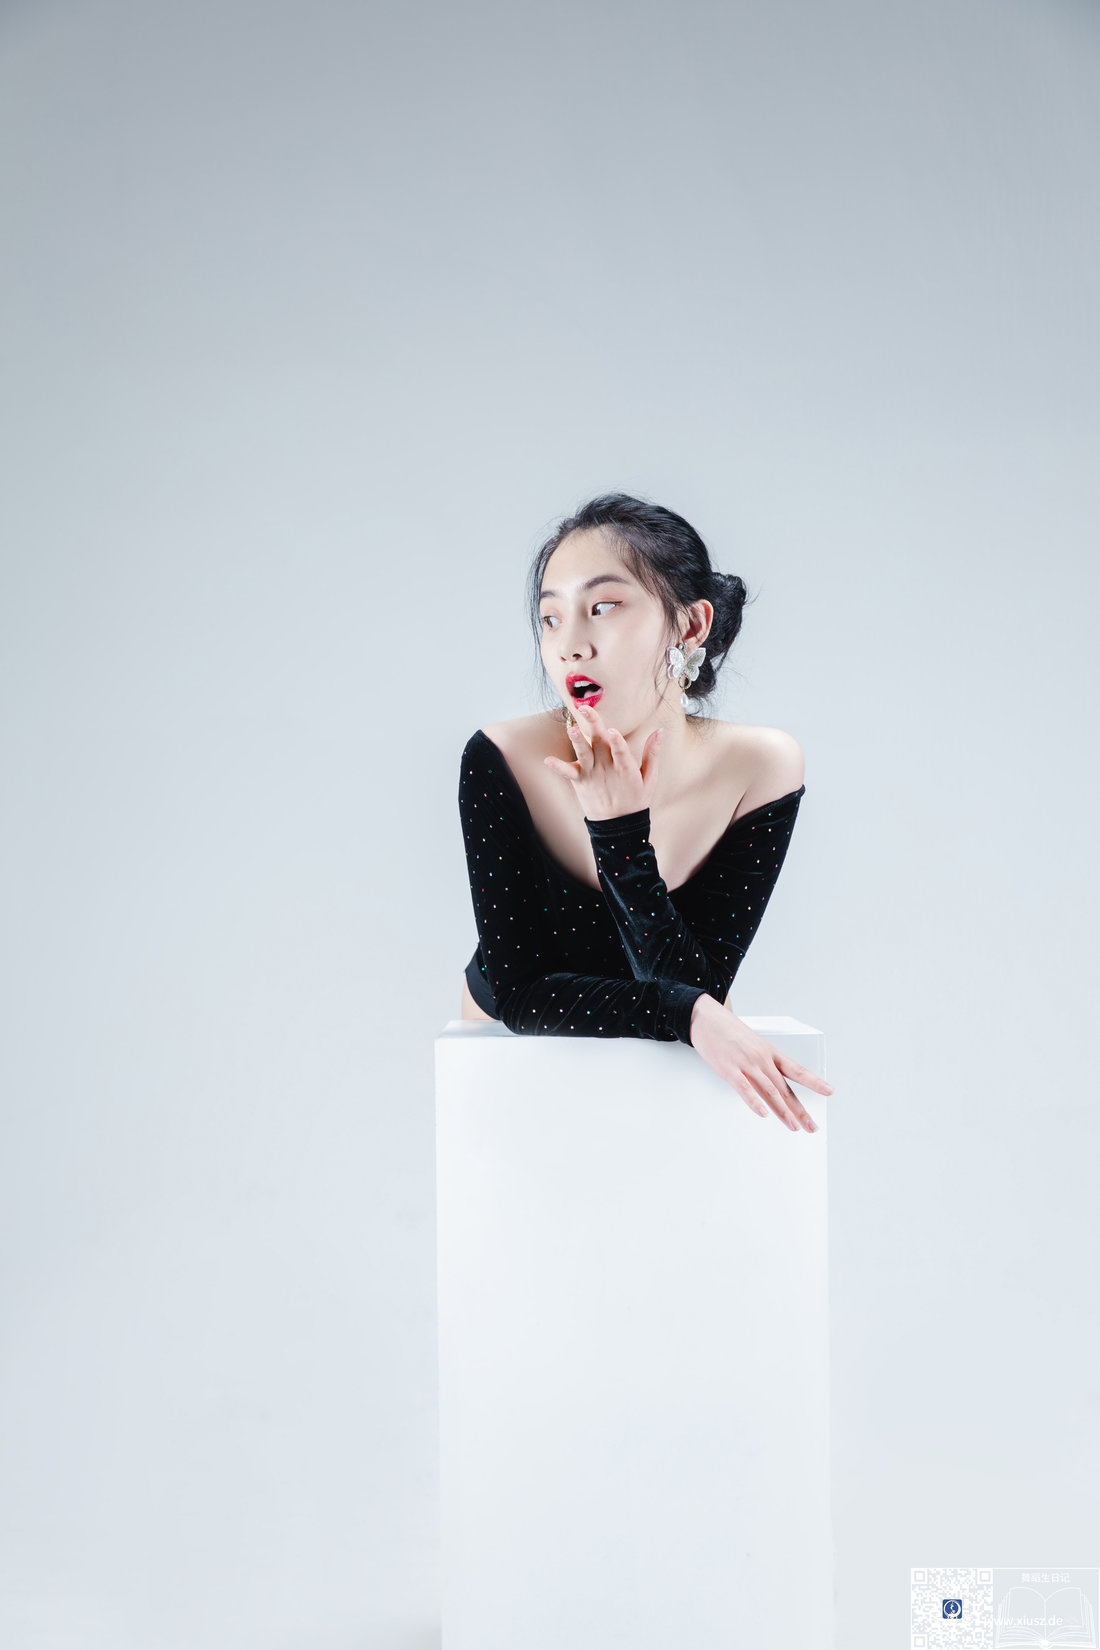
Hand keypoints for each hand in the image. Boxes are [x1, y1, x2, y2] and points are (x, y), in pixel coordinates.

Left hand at [542, 701, 662, 820]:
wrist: (617, 825)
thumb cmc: (635, 799)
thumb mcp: (649, 778)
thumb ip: (652, 753)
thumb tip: (659, 731)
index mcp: (625, 768)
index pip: (621, 751)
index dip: (617, 740)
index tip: (613, 730)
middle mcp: (607, 769)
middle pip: (600, 742)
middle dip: (593, 723)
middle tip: (585, 708)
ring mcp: (592, 774)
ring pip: (583, 753)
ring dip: (577, 740)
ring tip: (572, 729)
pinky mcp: (580, 780)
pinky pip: (567, 772)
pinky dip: (558, 766)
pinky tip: (548, 760)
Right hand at [688, 995, 831, 1131]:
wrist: (706, 1018)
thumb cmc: (728, 1032)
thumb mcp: (753, 1044)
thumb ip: (763, 1064)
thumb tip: (773, 1083)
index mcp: (770, 1052)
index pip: (796, 1069)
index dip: (814, 1081)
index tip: (829, 1091)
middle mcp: (762, 1059)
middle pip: (785, 1089)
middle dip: (799, 1110)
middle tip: (811, 1126)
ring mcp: (746, 1064)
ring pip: (769, 1092)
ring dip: (783, 1111)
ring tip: (793, 1126)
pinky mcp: (728, 1070)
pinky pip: (744, 1088)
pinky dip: (754, 1102)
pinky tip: (762, 1113)